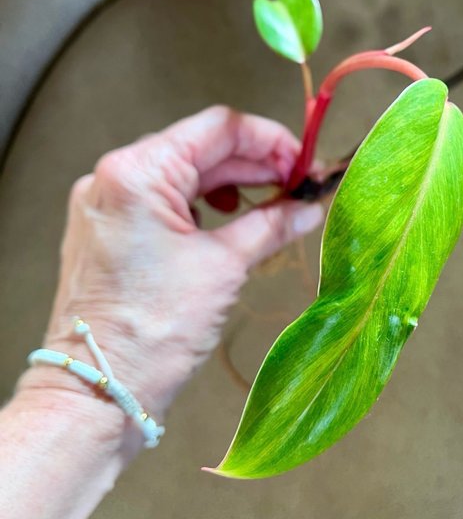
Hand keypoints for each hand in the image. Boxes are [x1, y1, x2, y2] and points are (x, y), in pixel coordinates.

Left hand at [17, 105, 323, 440]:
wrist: (99, 390)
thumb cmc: (154, 331)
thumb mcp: (225, 267)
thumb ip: (272, 224)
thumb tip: (307, 207)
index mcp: (138, 172)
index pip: (219, 127)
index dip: (270, 140)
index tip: (304, 165)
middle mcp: (113, 176)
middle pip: (200, 148)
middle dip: (254, 165)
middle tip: (298, 189)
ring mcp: (104, 202)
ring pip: (182, 173)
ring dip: (231, 184)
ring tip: (270, 207)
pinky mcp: (106, 229)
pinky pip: (161, 200)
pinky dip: (201, 205)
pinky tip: (229, 223)